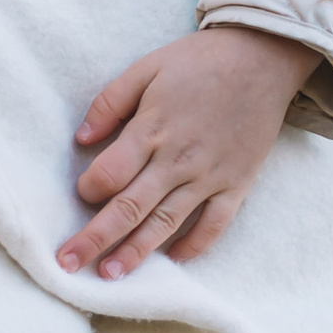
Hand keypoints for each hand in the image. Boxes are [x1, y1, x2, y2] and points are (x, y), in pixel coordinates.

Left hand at [58, 25, 317, 280]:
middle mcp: (178, 159)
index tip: (81, 194)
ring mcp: (209, 175)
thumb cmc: (200, 62)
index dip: (89, 188)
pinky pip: (215, 224)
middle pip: (130, 207)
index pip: (111, 172)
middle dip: (96, 238)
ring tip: (111, 275)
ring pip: (166, 223)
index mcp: (152, 128)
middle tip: (68, 265)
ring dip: (136, 251)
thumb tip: (81, 139)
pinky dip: (196, 245)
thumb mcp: (147, 68)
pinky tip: (174, 259)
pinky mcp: (237, 184)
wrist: (263, 58)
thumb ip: (111, 102)